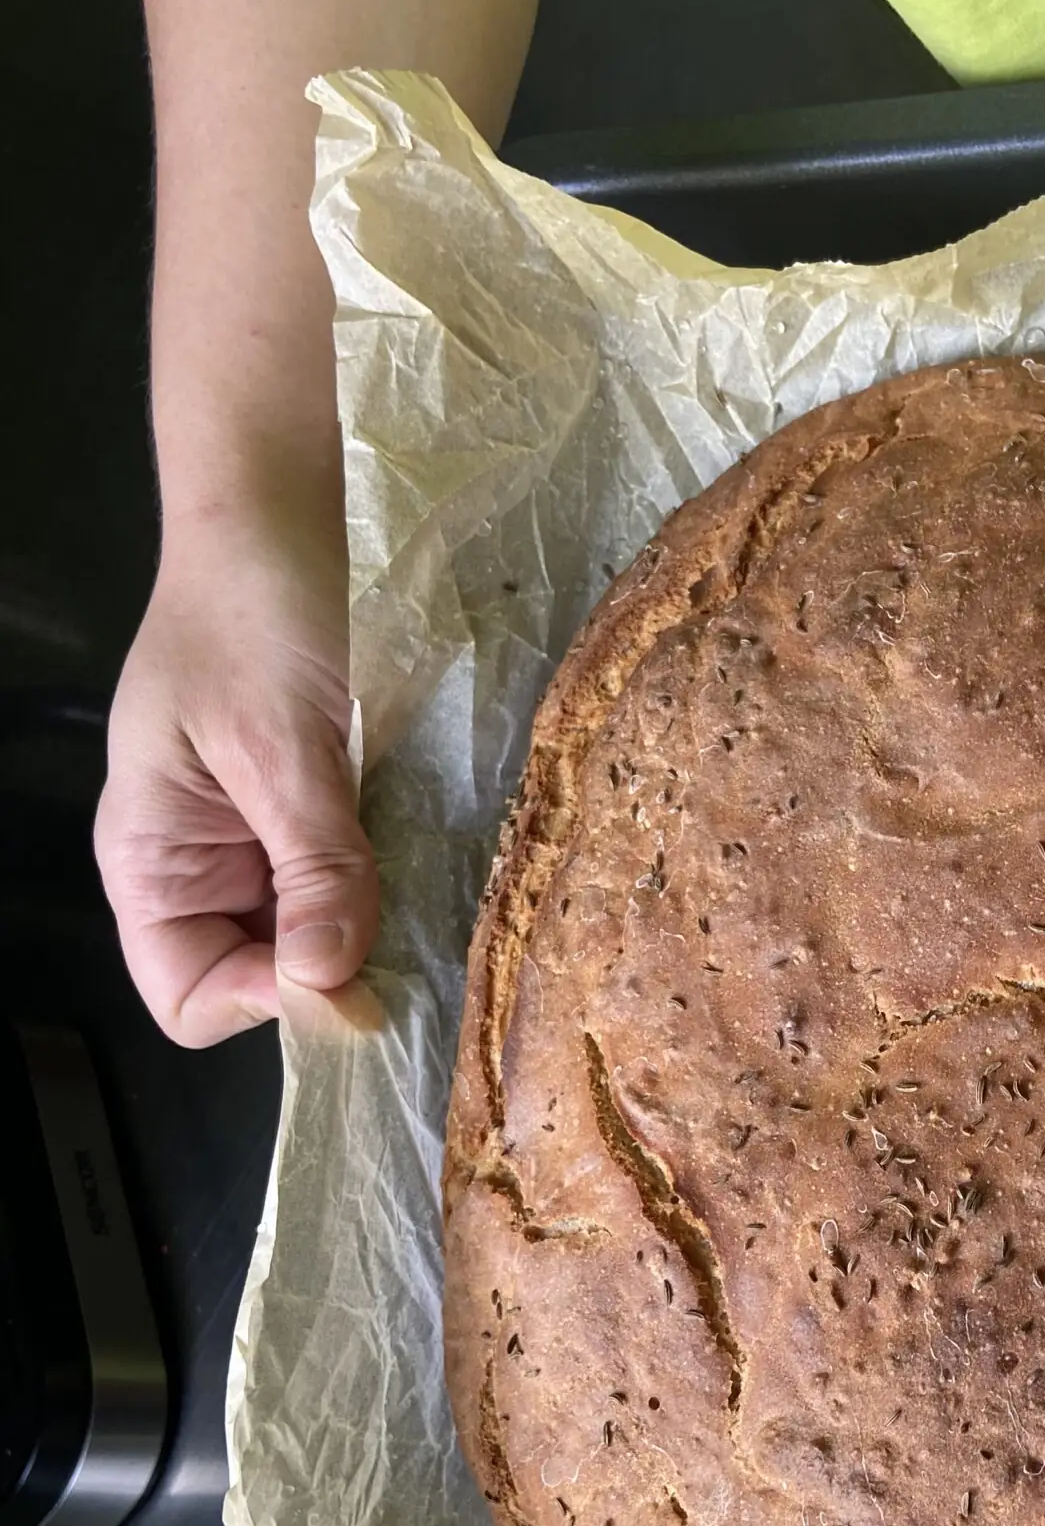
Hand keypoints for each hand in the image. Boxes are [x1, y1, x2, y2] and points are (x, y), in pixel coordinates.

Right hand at [97, 501, 378, 1046]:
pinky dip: (376, 889)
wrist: (272, 521)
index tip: (343, 971)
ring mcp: (253, 845)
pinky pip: (341, 885)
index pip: (190, 1000)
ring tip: (411, 898)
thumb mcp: (278, 745)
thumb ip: (310, 865)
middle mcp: (196, 870)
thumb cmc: (247, 614)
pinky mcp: (306, 815)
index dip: (264, 1004)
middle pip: (258, 982)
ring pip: (311, 940)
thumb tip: (326, 981)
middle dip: (327, 975)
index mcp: (150, 864)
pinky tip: (413, 865)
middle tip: (403, 940)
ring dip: (362, 933)